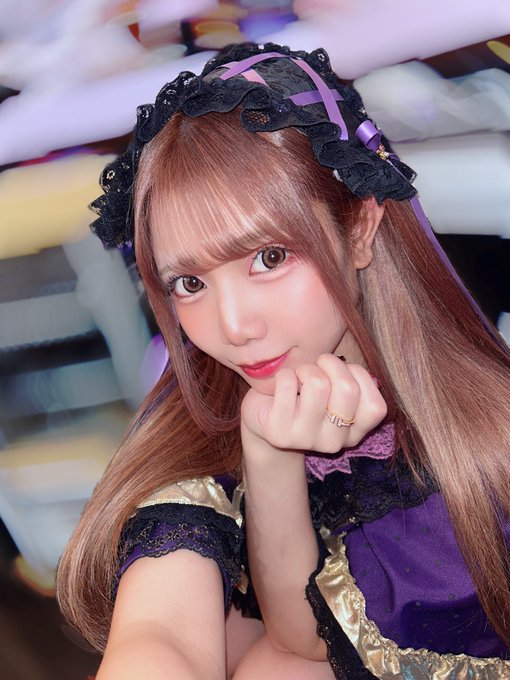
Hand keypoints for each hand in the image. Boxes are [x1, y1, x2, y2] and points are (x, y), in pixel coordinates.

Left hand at [240, 354, 386, 454]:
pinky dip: (284, 374)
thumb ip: (353, 381)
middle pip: (347, 389)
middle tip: (316, 367)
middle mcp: (334, 442)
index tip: (340, 371)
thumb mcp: (336, 390)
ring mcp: (306, 440)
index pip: (376, 407)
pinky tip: (282, 385)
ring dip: (306, 369)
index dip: (359, 375)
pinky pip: (287, 383)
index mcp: (355, 433)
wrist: (266, 418)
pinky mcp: (279, 432)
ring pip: (318, 383)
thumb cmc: (306, 395)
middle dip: (330, 364)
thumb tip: (353, 371)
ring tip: (299, 377)